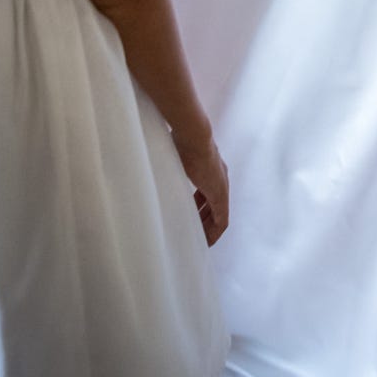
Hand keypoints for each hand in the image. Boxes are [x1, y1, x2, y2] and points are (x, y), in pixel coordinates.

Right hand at [174, 130, 229, 245]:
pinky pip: (221, 219)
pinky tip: (207, 240)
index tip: (191, 217)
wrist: (193, 135)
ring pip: (219, 215)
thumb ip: (172, 166)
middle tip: (193, 232)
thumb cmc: (182, 142)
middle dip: (204, 220)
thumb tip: (154, 167)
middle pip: (214, 206)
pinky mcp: (220, 194)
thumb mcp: (176, 158)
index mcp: (209, 170)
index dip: (201, 208)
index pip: (208, 194)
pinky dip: (215, 231)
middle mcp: (219, 179)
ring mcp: (221, 186)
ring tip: (198, 238)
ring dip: (208, 226)